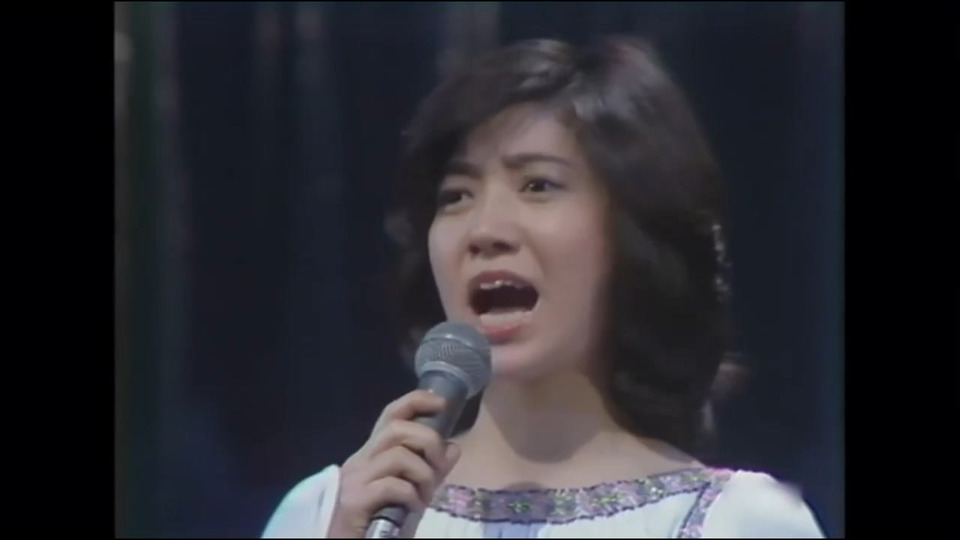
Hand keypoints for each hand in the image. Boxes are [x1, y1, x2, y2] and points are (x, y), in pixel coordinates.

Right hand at [328, 389, 461, 537]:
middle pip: (396, 428)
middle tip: (439, 466)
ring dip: (423, 474)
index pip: (391, 414)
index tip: (441, 402)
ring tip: (424, 497)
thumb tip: (454, 446)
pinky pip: (392, 485)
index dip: (416, 401)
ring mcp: (354, 480)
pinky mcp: (353, 501)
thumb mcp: (412, 493)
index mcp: (371, 455)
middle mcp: (359, 461)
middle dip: (428, 441)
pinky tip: (412, 510)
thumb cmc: (380, 523)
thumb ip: (431, 471)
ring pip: (398, 455)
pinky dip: (411, 496)